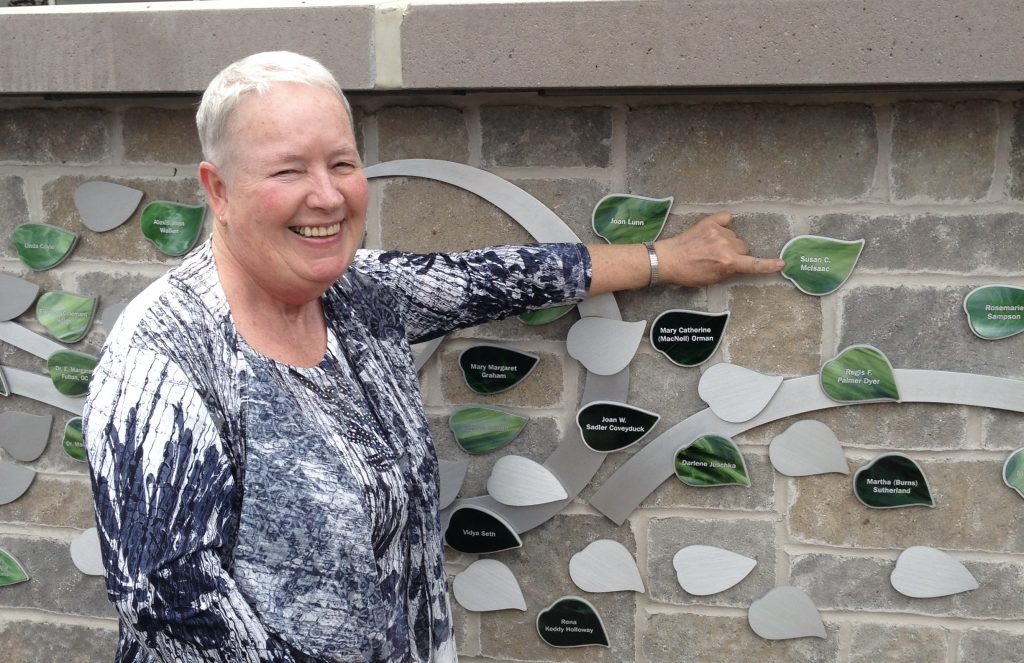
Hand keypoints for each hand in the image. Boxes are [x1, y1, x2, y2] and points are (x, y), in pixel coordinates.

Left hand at [655, 211, 783, 286]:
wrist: (668, 259)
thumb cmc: (688, 273)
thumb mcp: (712, 279)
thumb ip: (729, 270)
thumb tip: (738, 263)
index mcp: (728, 262)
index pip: (753, 264)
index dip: (768, 265)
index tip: (781, 263)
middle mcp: (726, 245)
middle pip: (744, 249)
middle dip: (737, 255)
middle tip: (721, 260)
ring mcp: (718, 232)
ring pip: (735, 237)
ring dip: (729, 242)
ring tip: (711, 248)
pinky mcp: (709, 222)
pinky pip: (726, 218)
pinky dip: (725, 223)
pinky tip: (716, 230)